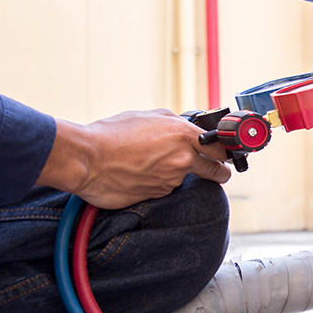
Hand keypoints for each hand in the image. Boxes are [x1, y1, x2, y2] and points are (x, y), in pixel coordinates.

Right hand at [37, 109, 231, 209]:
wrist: (85, 159)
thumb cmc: (110, 134)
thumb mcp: (147, 116)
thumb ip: (173, 122)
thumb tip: (186, 125)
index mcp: (184, 135)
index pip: (221, 149)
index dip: (225, 153)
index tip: (227, 155)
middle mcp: (183, 160)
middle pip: (217, 171)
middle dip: (218, 171)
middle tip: (214, 169)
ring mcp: (171, 181)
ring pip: (183, 179)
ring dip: (173, 174)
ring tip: (149, 163)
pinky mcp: (157, 196)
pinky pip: (163, 188)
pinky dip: (155, 183)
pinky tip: (138, 173)